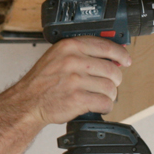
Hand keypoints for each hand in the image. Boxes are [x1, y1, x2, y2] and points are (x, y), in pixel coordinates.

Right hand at [12, 36, 131, 126]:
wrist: (27, 102)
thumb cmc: (42, 81)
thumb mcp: (57, 56)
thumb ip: (81, 53)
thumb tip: (111, 56)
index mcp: (69, 46)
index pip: (105, 46)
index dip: (120, 54)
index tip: (126, 60)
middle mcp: (72, 61)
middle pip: (112, 69)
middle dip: (114, 80)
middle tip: (108, 84)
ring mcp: (75, 80)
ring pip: (110, 88)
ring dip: (108, 95)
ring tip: (98, 96)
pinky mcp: (77, 99)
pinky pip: (105, 103)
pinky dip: (104, 107)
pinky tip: (96, 105)